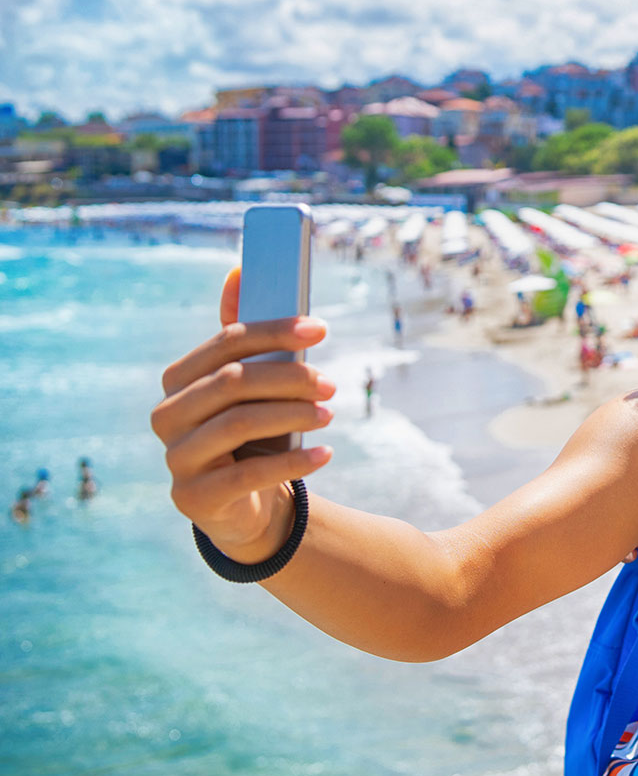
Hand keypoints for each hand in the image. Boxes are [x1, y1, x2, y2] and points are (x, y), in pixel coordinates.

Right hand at [150, 268, 335, 562]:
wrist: (246, 504)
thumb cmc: (253, 432)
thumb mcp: (251, 385)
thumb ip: (244, 335)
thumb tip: (238, 270)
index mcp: (179, 379)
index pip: (226, 342)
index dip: (274, 331)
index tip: (321, 328)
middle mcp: (167, 415)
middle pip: (232, 382)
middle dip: (289, 377)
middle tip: (331, 385)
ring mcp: (177, 458)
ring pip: (238, 424)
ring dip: (293, 415)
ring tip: (330, 415)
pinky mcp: (194, 498)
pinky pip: (248, 474)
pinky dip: (293, 462)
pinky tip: (326, 454)